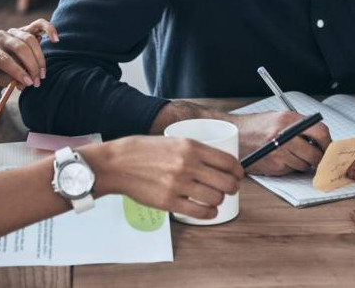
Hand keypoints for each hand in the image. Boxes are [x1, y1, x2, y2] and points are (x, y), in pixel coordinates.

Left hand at [0, 18, 58, 89]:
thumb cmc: (1, 72)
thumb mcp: (1, 79)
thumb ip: (12, 79)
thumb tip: (28, 78)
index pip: (5, 59)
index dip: (19, 72)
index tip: (29, 83)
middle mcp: (0, 37)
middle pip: (20, 48)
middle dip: (31, 66)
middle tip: (37, 81)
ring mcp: (13, 31)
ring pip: (30, 40)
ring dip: (39, 58)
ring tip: (42, 73)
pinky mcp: (25, 28)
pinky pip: (39, 24)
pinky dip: (49, 30)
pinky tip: (56, 39)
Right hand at [82, 136, 243, 220]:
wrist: (116, 163)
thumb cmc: (142, 151)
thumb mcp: (172, 140)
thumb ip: (193, 150)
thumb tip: (216, 163)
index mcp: (191, 146)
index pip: (228, 162)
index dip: (238, 171)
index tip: (237, 175)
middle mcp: (188, 165)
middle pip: (227, 182)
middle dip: (233, 188)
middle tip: (229, 189)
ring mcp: (178, 184)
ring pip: (215, 198)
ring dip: (219, 200)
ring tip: (215, 199)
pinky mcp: (168, 202)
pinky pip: (199, 212)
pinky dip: (209, 213)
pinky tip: (208, 211)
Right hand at [229, 111, 331, 175]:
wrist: (234, 135)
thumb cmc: (256, 126)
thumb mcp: (278, 117)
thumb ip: (299, 125)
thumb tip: (321, 138)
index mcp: (287, 119)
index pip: (319, 131)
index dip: (327, 142)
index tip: (329, 148)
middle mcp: (283, 135)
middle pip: (315, 153)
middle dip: (318, 158)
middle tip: (317, 157)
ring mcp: (278, 152)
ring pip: (304, 165)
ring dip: (303, 162)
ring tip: (290, 153)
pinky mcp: (273, 166)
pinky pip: (291, 170)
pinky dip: (289, 166)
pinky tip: (279, 158)